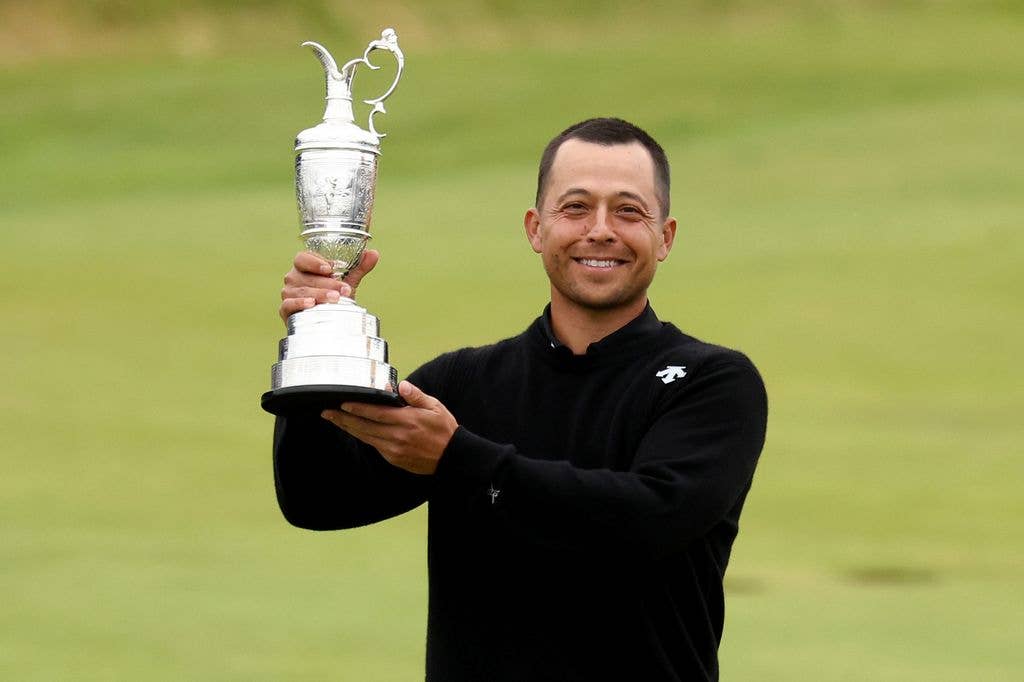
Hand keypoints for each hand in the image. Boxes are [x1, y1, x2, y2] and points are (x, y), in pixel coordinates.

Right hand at [279, 249, 379, 322]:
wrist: (324, 322)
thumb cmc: (331, 297)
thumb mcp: (345, 282)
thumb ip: (358, 268)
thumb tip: (373, 253)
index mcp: (303, 267)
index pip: (303, 258)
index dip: (315, 262)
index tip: (331, 268)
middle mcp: (293, 278)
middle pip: (306, 277)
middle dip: (327, 283)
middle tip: (344, 289)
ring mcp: (288, 294)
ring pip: (301, 291)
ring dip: (319, 294)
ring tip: (335, 298)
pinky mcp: (285, 310)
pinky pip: (288, 304)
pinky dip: (299, 303)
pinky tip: (311, 304)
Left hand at [320, 381, 457, 474]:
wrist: (452, 458)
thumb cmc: (444, 430)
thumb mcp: (435, 407)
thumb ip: (415, 396)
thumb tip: (400, 385)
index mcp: (407, 420)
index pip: (375, 413)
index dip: (357, 408)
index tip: (342, 403)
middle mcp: (398, 436)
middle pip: (364, 426)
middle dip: (343, 419)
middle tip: (327, 412)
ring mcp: (394, 449)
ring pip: (365, 437)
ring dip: (348, 428)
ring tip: (335, 420)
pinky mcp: (394, 458)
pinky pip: (374, 445)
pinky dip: (362, 437)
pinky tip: (354, 430)